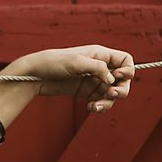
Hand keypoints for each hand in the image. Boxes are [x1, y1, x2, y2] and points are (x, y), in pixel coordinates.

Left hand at [3, 45, 134, 113]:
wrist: (34, 76)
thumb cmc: (53, 62)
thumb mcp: (76, 62)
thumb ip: (98, 68)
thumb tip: (113, 79)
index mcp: (100, 55)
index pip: (125, 60)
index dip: (127, 70)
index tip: (117, 78)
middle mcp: (99, 67)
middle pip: (123, 80)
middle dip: (121, 90)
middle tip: (111, 95)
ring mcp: (93, 80)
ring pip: (112, 93)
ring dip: (108, 102)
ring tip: (96, 106)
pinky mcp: (86, 92)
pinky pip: (101, 101)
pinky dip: (100, 106)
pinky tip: (90, 107)